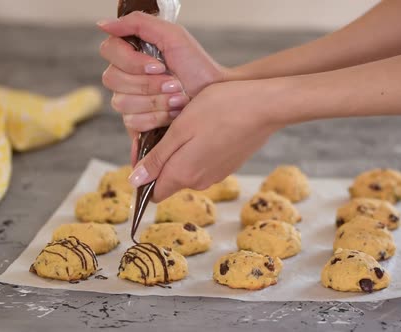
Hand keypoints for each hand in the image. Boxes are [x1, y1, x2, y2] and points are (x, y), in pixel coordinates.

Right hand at [98, 13, 226, 163]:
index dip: (133, 61)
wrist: (214, 95)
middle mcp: (124, 76)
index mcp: (130, 52)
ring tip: (178, 99)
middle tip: (175, 84)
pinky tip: (173, 114)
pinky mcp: (136, 123)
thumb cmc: (196, 65)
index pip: (109, 51)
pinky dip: (157, 117)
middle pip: (112, 79)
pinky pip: (131, 122)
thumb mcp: (172, 36)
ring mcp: (128, 101)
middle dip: (149, 84)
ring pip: (122, 102)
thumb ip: (137, 23)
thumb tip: (101, 24)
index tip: (159, 65)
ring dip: (156, 101)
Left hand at [127, 79, 288, 201]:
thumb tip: (136, 182)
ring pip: (188, 168)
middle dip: (163, 159)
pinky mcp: (229, 165)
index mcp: (183, 174)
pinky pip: (204, 161)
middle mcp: (199, 181)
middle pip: (170, 179)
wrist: (265, 106)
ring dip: (182, 151)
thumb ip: (158, 158)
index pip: (154, 192)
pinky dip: (199, 148)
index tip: (145, 147)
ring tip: (188, 121)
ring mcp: (217, 174)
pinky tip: (207, 124)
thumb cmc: (220, 109)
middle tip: (167, 125)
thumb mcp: (181, 129)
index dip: (144, 174)